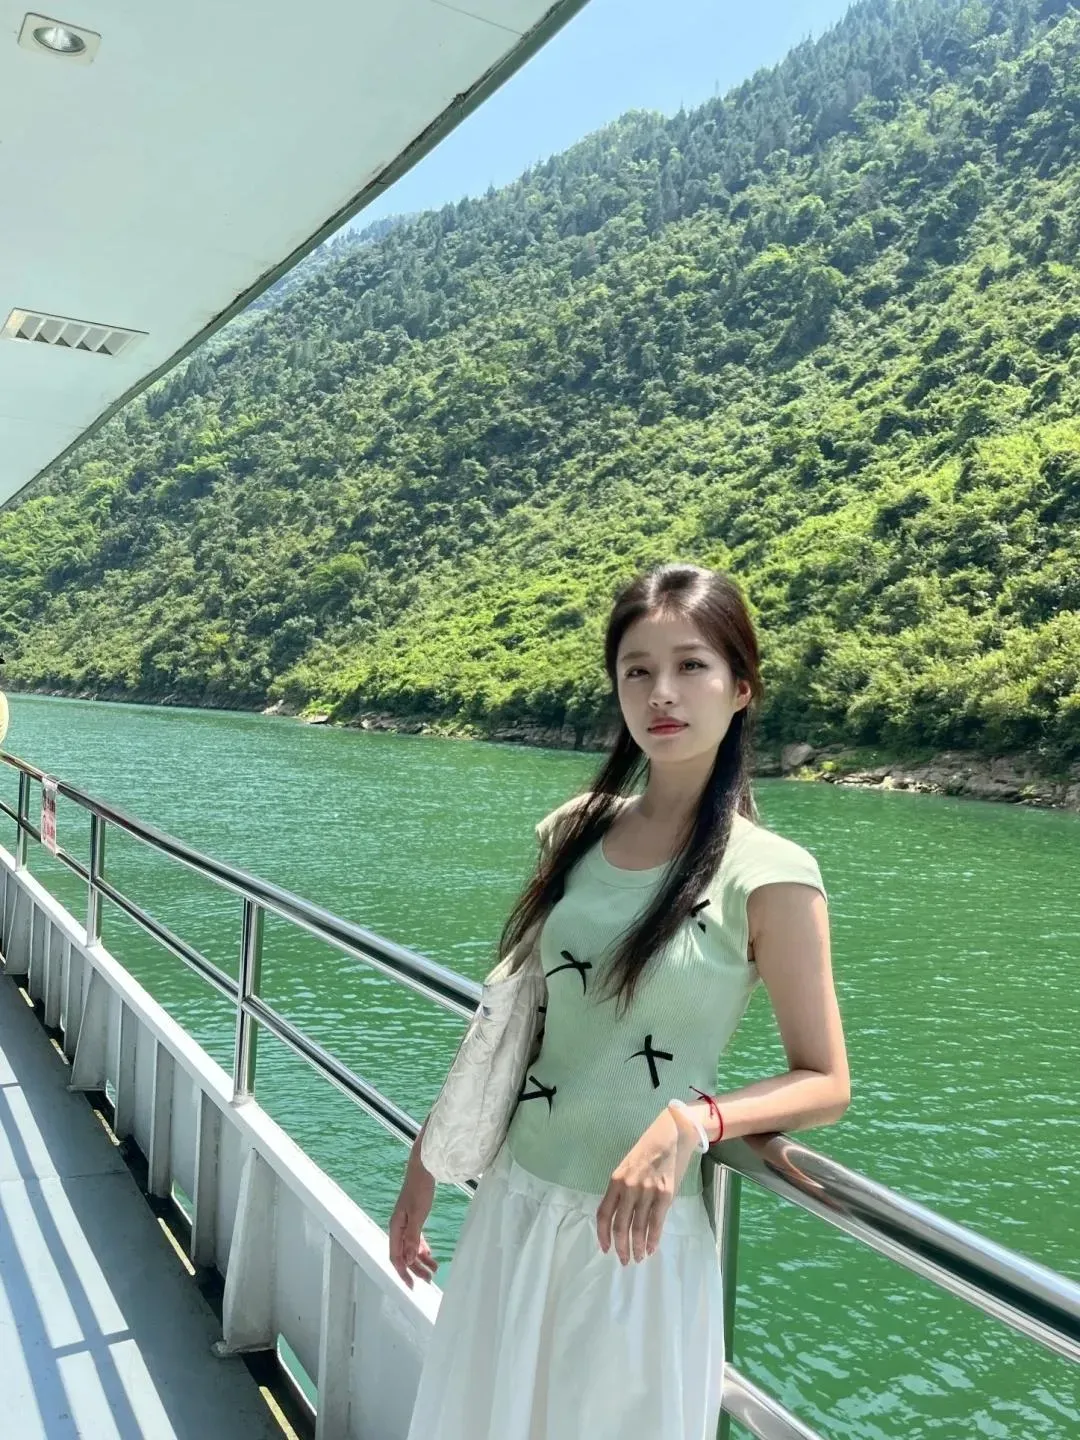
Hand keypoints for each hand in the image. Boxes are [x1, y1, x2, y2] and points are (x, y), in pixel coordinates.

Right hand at [389, 1151, 438, 1289]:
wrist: (424, 1168)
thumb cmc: (420, 1189)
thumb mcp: (418, 1214)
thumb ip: (412, 1237)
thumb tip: (408, 1260)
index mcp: (395, 1227)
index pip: (396, 1256)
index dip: (403, 1273)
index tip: (412, 1286)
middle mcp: (398, 1227)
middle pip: (404, 1255)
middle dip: (415, 1269)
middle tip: (429, 1280)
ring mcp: (405, 1223)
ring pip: (410, 1248)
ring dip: (420, 1260)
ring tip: (434, 1270)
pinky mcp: (413, 1219)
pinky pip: (416, 1240)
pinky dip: (422, 1249)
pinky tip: (430, 1256)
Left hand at [596, 1107, 698, 1264]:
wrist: (672, 1134)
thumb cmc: (648, 1150)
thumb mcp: (627, 1167)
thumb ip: (622, 1189)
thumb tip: (620, 1216)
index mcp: (616, 1180)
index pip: (603, 1213)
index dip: (603, 1234)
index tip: (605, 1248)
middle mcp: (629, 1187)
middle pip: (620, 1225)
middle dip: (621, 1246)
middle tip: (624, 1260)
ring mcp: (647, 1191)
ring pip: (638, 1227)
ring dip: (638, 1246)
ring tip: (638, 1257)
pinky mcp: (665, 1194)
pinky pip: (656, 1222)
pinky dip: (653, 1239)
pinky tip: (652, 1248)